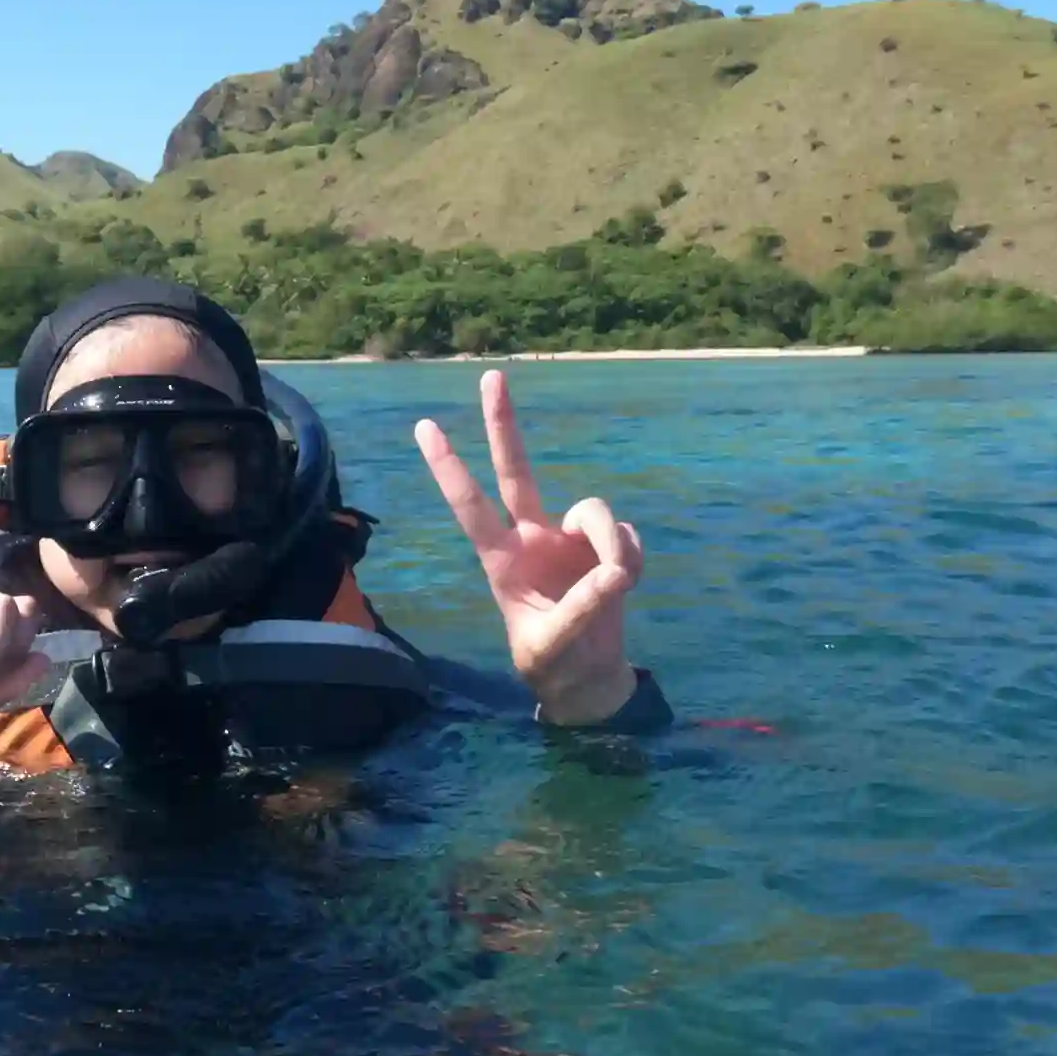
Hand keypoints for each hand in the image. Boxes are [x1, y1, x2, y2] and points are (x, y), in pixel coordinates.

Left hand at [415, 369, 646, 725]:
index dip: (450, 469)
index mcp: (502, 560)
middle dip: (502, 426)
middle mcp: (533, 537)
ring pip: (595, 512)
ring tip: (620, 585)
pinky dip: (633, 561)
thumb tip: (613, 573)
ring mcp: (570, 538)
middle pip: (516, 472)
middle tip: (489, 376)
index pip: (471, 508)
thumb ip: (580, 611)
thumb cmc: (553, 663)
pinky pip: (627, 537)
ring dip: (611, 544)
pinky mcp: (607, 546)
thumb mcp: (551, 648)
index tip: (424, 426)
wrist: (589, 679)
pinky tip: (627, 587)